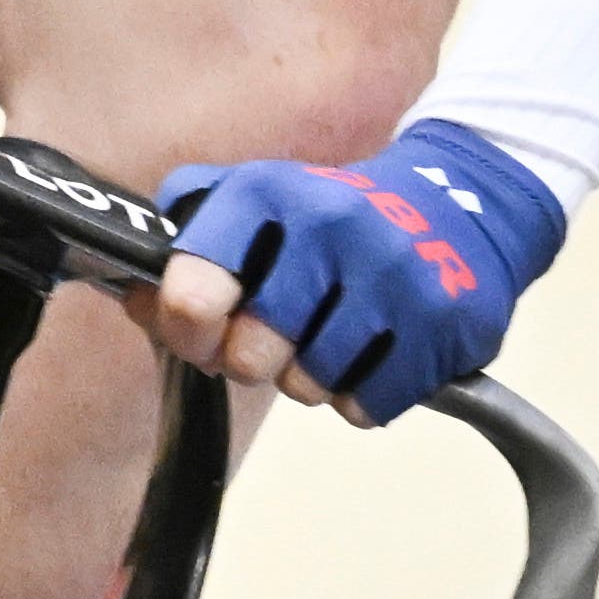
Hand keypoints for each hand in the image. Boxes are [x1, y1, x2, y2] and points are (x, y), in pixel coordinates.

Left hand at [149, 117, 565, 419]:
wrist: (463, 202)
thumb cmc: (330, 219)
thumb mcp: (255, 202)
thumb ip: (185, 245)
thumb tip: (136, 299)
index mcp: (268, 192)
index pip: (194, 285)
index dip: (187, 325)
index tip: (202, 327)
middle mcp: (331, 225)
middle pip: (251, 356)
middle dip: (254, 358)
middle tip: (273, 338)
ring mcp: (393, 274)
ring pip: (310, 386)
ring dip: (311, 377)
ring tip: (331, 335)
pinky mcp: (444, 324)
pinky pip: (368, 406)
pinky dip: (362, 394)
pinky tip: (375, 351)